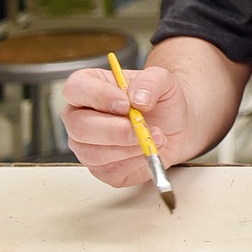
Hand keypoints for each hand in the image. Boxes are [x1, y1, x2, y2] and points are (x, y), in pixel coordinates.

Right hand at [62, 65, 191, 187]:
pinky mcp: (99, 169)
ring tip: (156, 137)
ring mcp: (86, 145)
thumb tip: (138, 99)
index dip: (98, 97)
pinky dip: (134, 162)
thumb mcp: (164, 80)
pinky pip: (109, 171)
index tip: (125, 105)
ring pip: (93, 153)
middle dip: (114, 130)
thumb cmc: (160, 101)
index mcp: (89, 86)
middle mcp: (80, 116)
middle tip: (141, 128)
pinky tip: (148, 150)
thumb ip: (151, 81)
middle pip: (79, 126)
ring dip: (128, 147)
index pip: (76, 89)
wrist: (175, 126)